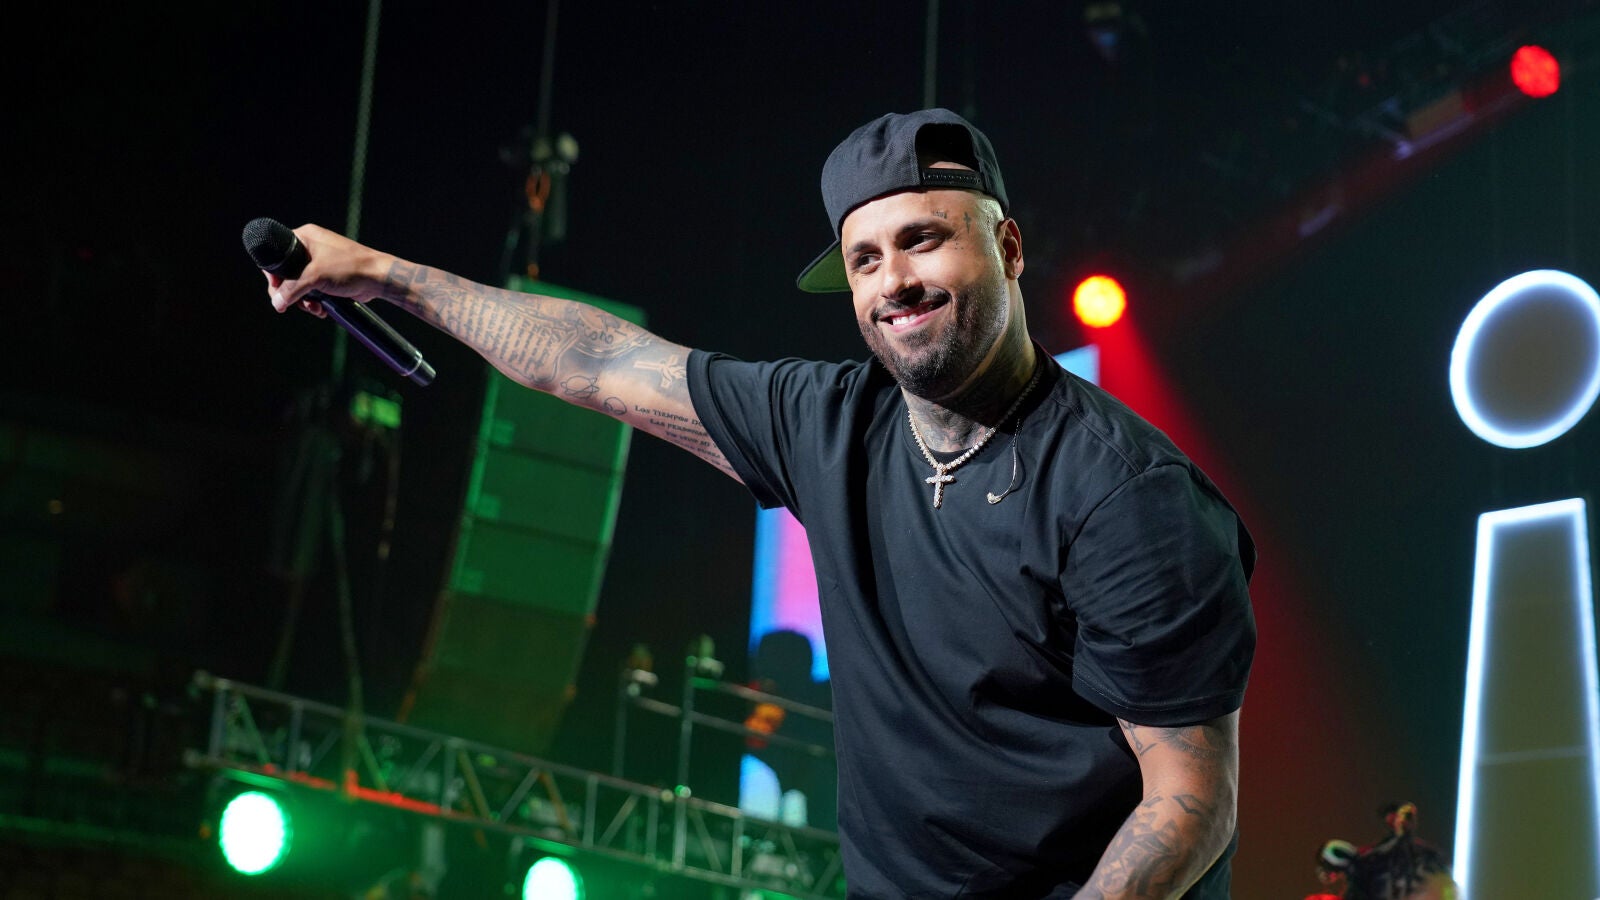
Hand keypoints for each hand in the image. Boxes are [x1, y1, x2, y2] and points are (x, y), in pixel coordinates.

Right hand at [264, 224, 395, 316]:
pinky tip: (322, 310)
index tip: (277, 289)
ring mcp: (319, 264)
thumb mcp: (315, 276)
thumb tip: (277, 303)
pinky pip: (312, 291)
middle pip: (286, 274)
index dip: (274, 274)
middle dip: (290, 293)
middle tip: (291, 305)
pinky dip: (314, 302)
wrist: (378, 279)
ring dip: (303, 301)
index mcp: (304, 237)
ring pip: (299, 286)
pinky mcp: (328, 278)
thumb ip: (292, 289)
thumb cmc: (350, 268)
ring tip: (315, 309)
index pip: (277, 254)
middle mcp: (310, 248)